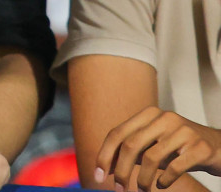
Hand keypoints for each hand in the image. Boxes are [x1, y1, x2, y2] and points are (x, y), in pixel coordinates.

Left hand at [95, 108, 220, 191]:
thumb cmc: (182, 148)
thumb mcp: (155, 145)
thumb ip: (133, 151)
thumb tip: (106, 168)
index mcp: (149, 114)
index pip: (117, 133)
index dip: (105, 155)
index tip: (98, 176)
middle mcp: (165, 118)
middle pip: (131, 145)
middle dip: (121, 170)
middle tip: (118, 189)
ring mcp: (184, 131)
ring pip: (151, 157)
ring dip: (142, 179)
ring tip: (141, 190)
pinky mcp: (200, 147)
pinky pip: (174, 167)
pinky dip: (163, 180)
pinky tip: (162, 185)